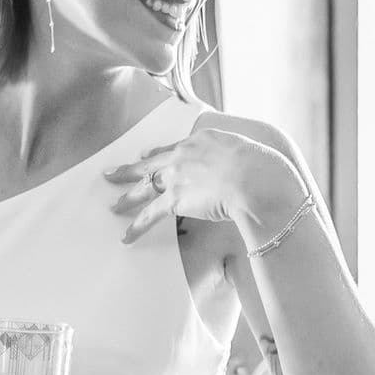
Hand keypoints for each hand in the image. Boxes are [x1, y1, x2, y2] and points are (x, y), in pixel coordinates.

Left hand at [104, 123, 301, 243]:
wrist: (256, 180)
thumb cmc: (263, 169)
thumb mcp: (250, 153)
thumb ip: (237, 159)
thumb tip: (244, 170)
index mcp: (204, 138)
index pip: (174, 147)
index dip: (158, 154)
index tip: (146, 156)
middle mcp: (185, 153)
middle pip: (150, 163)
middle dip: (129, 170)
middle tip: (111, 174)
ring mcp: (177, 175)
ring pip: (144, 187)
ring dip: (127, 199)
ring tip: (115, 207)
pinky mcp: (175, 199)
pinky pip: (149, 215)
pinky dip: (137, 227)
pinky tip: (126, 236)